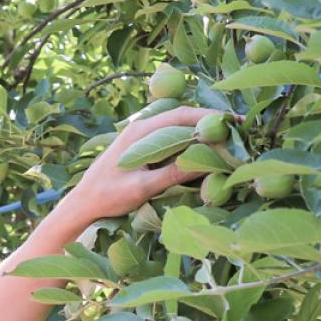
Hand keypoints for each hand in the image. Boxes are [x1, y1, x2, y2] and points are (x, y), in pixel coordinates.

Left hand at [59, 106, 224, 223]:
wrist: (83, 203)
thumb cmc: (108, 197)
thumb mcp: (142, 188)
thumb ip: (171, 174)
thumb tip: (204, 162)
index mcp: (140, 133)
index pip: (181, 116)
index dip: (209, 118)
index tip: (234, 123)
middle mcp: (140, 128)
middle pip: (182, 117)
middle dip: (209, 122)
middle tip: (237, 128)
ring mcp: (140, 136)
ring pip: (176, 126)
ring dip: (199, 130)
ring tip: (225, 138)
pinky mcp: (140, 146)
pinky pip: (169, 137)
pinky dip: (188, 140)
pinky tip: (202, 148)